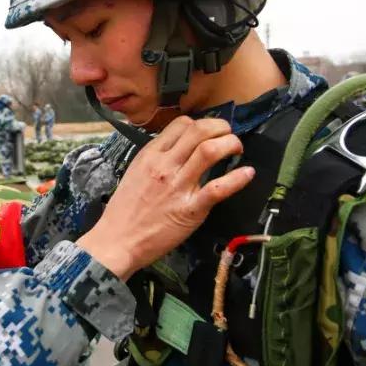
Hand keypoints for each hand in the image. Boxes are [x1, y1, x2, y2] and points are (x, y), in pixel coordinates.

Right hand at [77, 116, 253, 279]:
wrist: (117, 241)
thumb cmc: (124, 212)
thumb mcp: (135, 173)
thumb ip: (156, 159)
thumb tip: (177, 148)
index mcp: (150, 156)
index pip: (181, 124)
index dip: (201, 123)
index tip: (209, 132)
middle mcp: (165, 166)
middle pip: (199, 131)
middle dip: (221, 127)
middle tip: (228, 135)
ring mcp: (178, 187)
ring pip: (209, 151)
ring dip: (230, 144)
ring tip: (236, 149)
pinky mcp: (190, 210)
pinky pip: (217, 188)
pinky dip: (237, 178)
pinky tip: (247, 173)